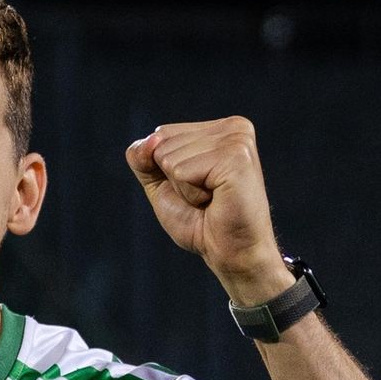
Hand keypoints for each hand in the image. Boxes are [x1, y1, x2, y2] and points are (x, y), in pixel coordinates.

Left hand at [124, 116, 289, 301]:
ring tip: (212, 199)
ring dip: (184, 189)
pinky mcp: (236, 158)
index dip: (165, 170)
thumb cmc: (199, 221)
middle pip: (162, 144)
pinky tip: (216, 200)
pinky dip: (191, 194)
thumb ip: (143, 158)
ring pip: (169, 158)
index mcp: (220, 127)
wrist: (229, 252)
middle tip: (205, 198)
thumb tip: (149, 142)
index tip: (196, 187)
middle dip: (174, 180)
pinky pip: (182, 171)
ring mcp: (237, 140)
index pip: (161, 134)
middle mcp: (232, 127)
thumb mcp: (161, 185)